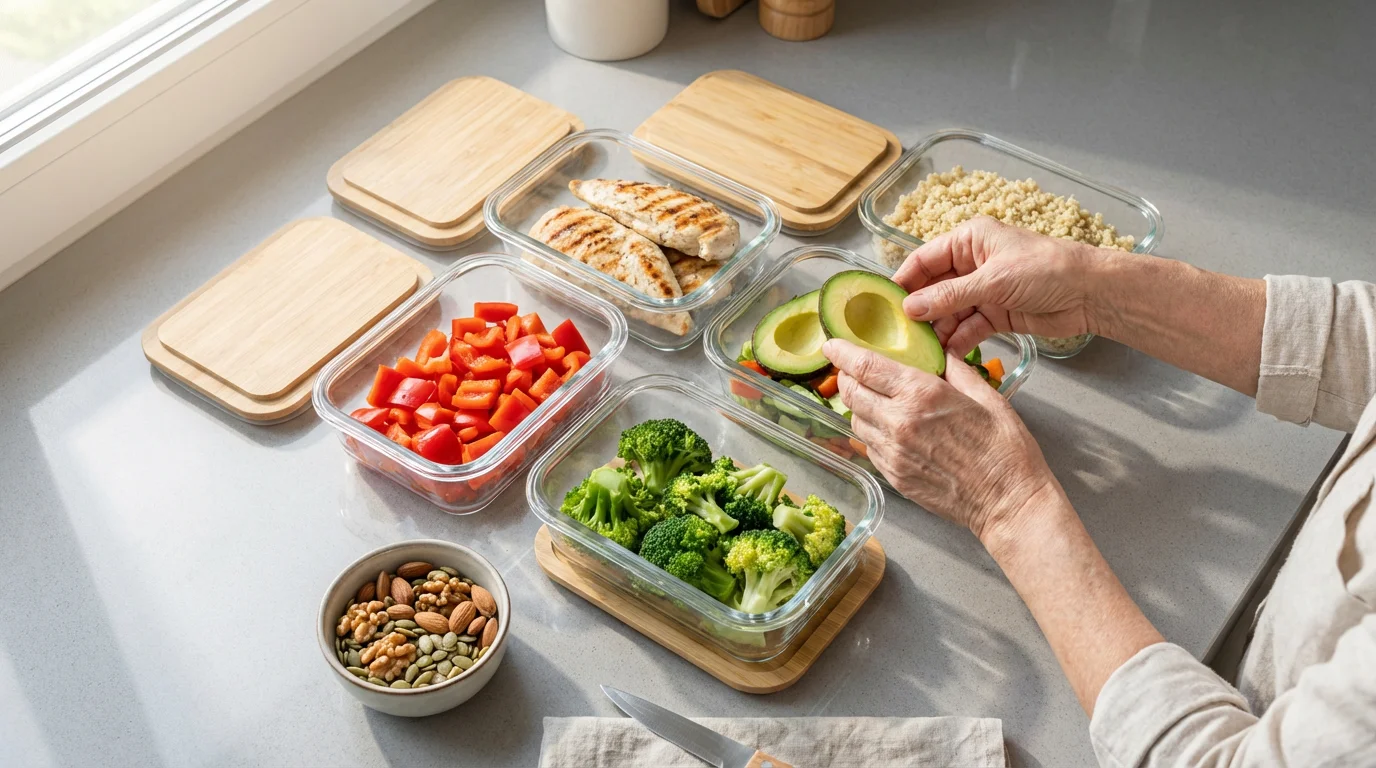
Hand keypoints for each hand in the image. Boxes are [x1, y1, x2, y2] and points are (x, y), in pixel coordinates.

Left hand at [822, 338, 1062, 541]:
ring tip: (875, 400)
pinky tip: (889, 429)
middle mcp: (898, 422)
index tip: (833, 344)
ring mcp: (892, 453)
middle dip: (847, 377)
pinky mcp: (893, 476)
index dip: (844, 352)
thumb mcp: (986, 396)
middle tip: (853, 370)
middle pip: (852, 393)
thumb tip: (941, 354)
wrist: (1007, 501)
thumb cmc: (1004, 450)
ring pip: (855, 421)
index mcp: (921, 395)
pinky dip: (871, 433)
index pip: (866, 367)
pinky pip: (868, 447)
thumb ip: (956, 370)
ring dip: (859, 406)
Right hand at [891, 217, 1105, 356]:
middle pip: (933, 289)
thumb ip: (949, 296)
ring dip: (937, 330)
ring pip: (949, 312)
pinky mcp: (996, 315)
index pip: (924, 260)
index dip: (903, 281)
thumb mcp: (993, 280)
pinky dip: (958, 341)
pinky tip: (946, 355)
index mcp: (968, 240)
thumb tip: (910, 308)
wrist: (1090, 293)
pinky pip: (968, 328)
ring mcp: (983, 291)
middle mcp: (971, 264)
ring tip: (920, 350)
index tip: (883, 304)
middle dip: (918, 311)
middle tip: (898, 335)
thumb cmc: (1045, 270)